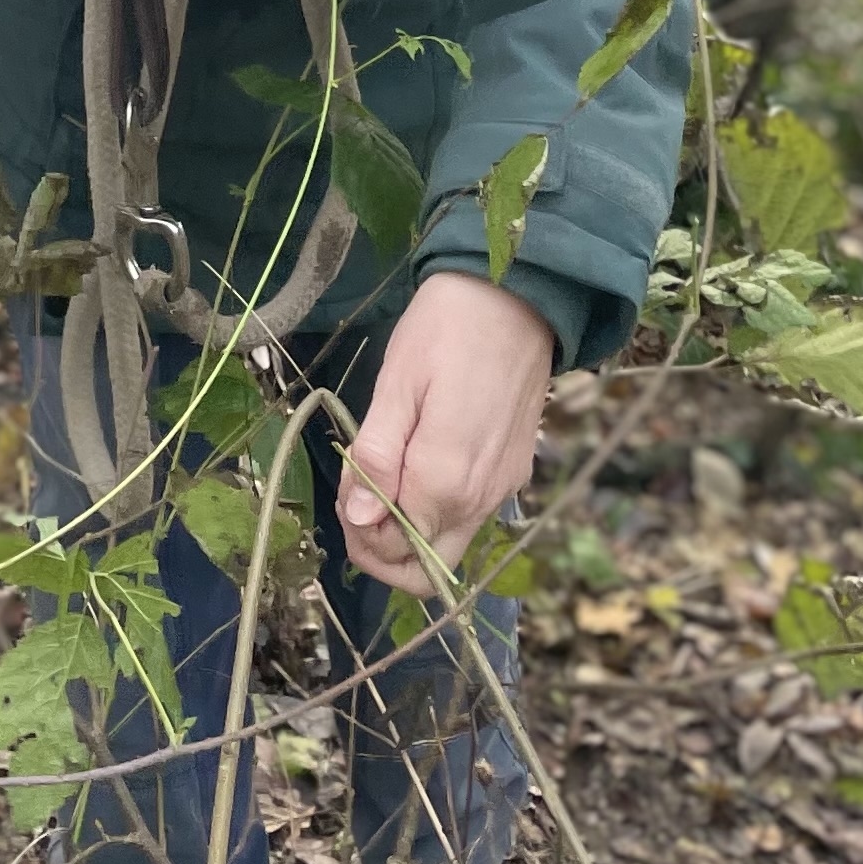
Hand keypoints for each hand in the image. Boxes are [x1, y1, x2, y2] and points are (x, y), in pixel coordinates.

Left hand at [336, 275, 555, 593]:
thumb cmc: (446, 328)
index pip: (397, 550)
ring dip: (409, 530)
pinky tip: (419, 462)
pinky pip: (471, 515)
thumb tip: (360, 519)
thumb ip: (378, 456)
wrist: (517, 294)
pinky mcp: (515, 473)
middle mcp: (481, 498)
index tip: (345, 491)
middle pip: (428, 570)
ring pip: (450, 544)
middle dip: (382, 549)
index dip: (360, 535)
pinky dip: (438, 510)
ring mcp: (504, 489)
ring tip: (384, 472)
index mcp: (446, 479)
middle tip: (357, 497)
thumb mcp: (397, 383)